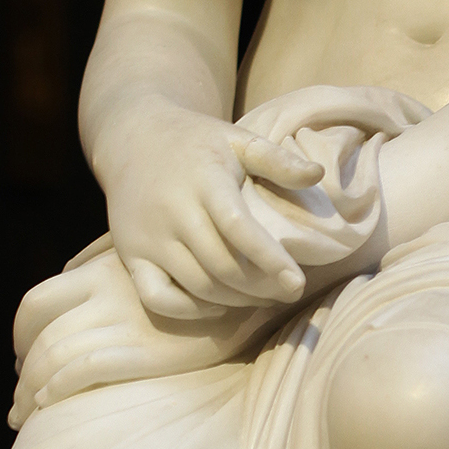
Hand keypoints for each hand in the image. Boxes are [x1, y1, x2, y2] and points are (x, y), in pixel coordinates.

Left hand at [9, 249, 258, 426]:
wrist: (251, 278)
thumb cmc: (203, 271)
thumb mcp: (152, 258)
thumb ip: (110, 264)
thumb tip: (71, 272)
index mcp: (101, 270)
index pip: (37, 301)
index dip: (21, 334)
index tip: (23, 359)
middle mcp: (102, 291)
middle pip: (34, 329)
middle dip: (20, 365)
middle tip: (21, 394)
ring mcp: (121, 320)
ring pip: (50, 354)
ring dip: (28, 389)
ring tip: (24, 415)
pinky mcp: (142, 349)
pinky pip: (81, 369)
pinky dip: (56, 388)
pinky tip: (50, 403)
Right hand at [98, 97, 321, 322]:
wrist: (133, 138)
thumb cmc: (197, 143)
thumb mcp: (237, 140)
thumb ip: (277, 160)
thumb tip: (319, 174)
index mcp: (203, 181)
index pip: (237, 227)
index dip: (269, 259)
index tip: (297, 283)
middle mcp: (172, 211)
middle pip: (220, 265)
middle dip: (260, 287)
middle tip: (288, 292)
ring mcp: (148, 237)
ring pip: (196, 285)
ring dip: (235, 300)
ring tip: (263, 297)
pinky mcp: (130, 255)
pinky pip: (157, 298)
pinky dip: (189, 310)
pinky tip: (217, 304)